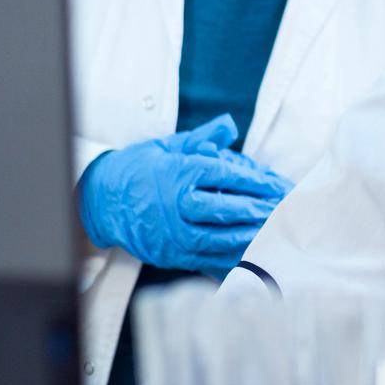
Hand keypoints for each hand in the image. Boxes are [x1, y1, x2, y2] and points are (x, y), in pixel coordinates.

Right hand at [77, 114, 292, 279]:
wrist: (99, 200)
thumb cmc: (139, 168)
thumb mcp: (167, 146)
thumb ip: (201, 138)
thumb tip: (229, 124)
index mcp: (177, 173)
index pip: (224, 176)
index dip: (256, 182)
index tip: (279, 185)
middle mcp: (174, 204)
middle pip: (224, 209)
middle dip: (258, 211)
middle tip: (285, 212)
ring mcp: (170, 232)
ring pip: (216, 238)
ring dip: (249, 237)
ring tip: (275, 233)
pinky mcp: (169, 253)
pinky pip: (205, 259)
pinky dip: (230, 259)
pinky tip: (251, 256)